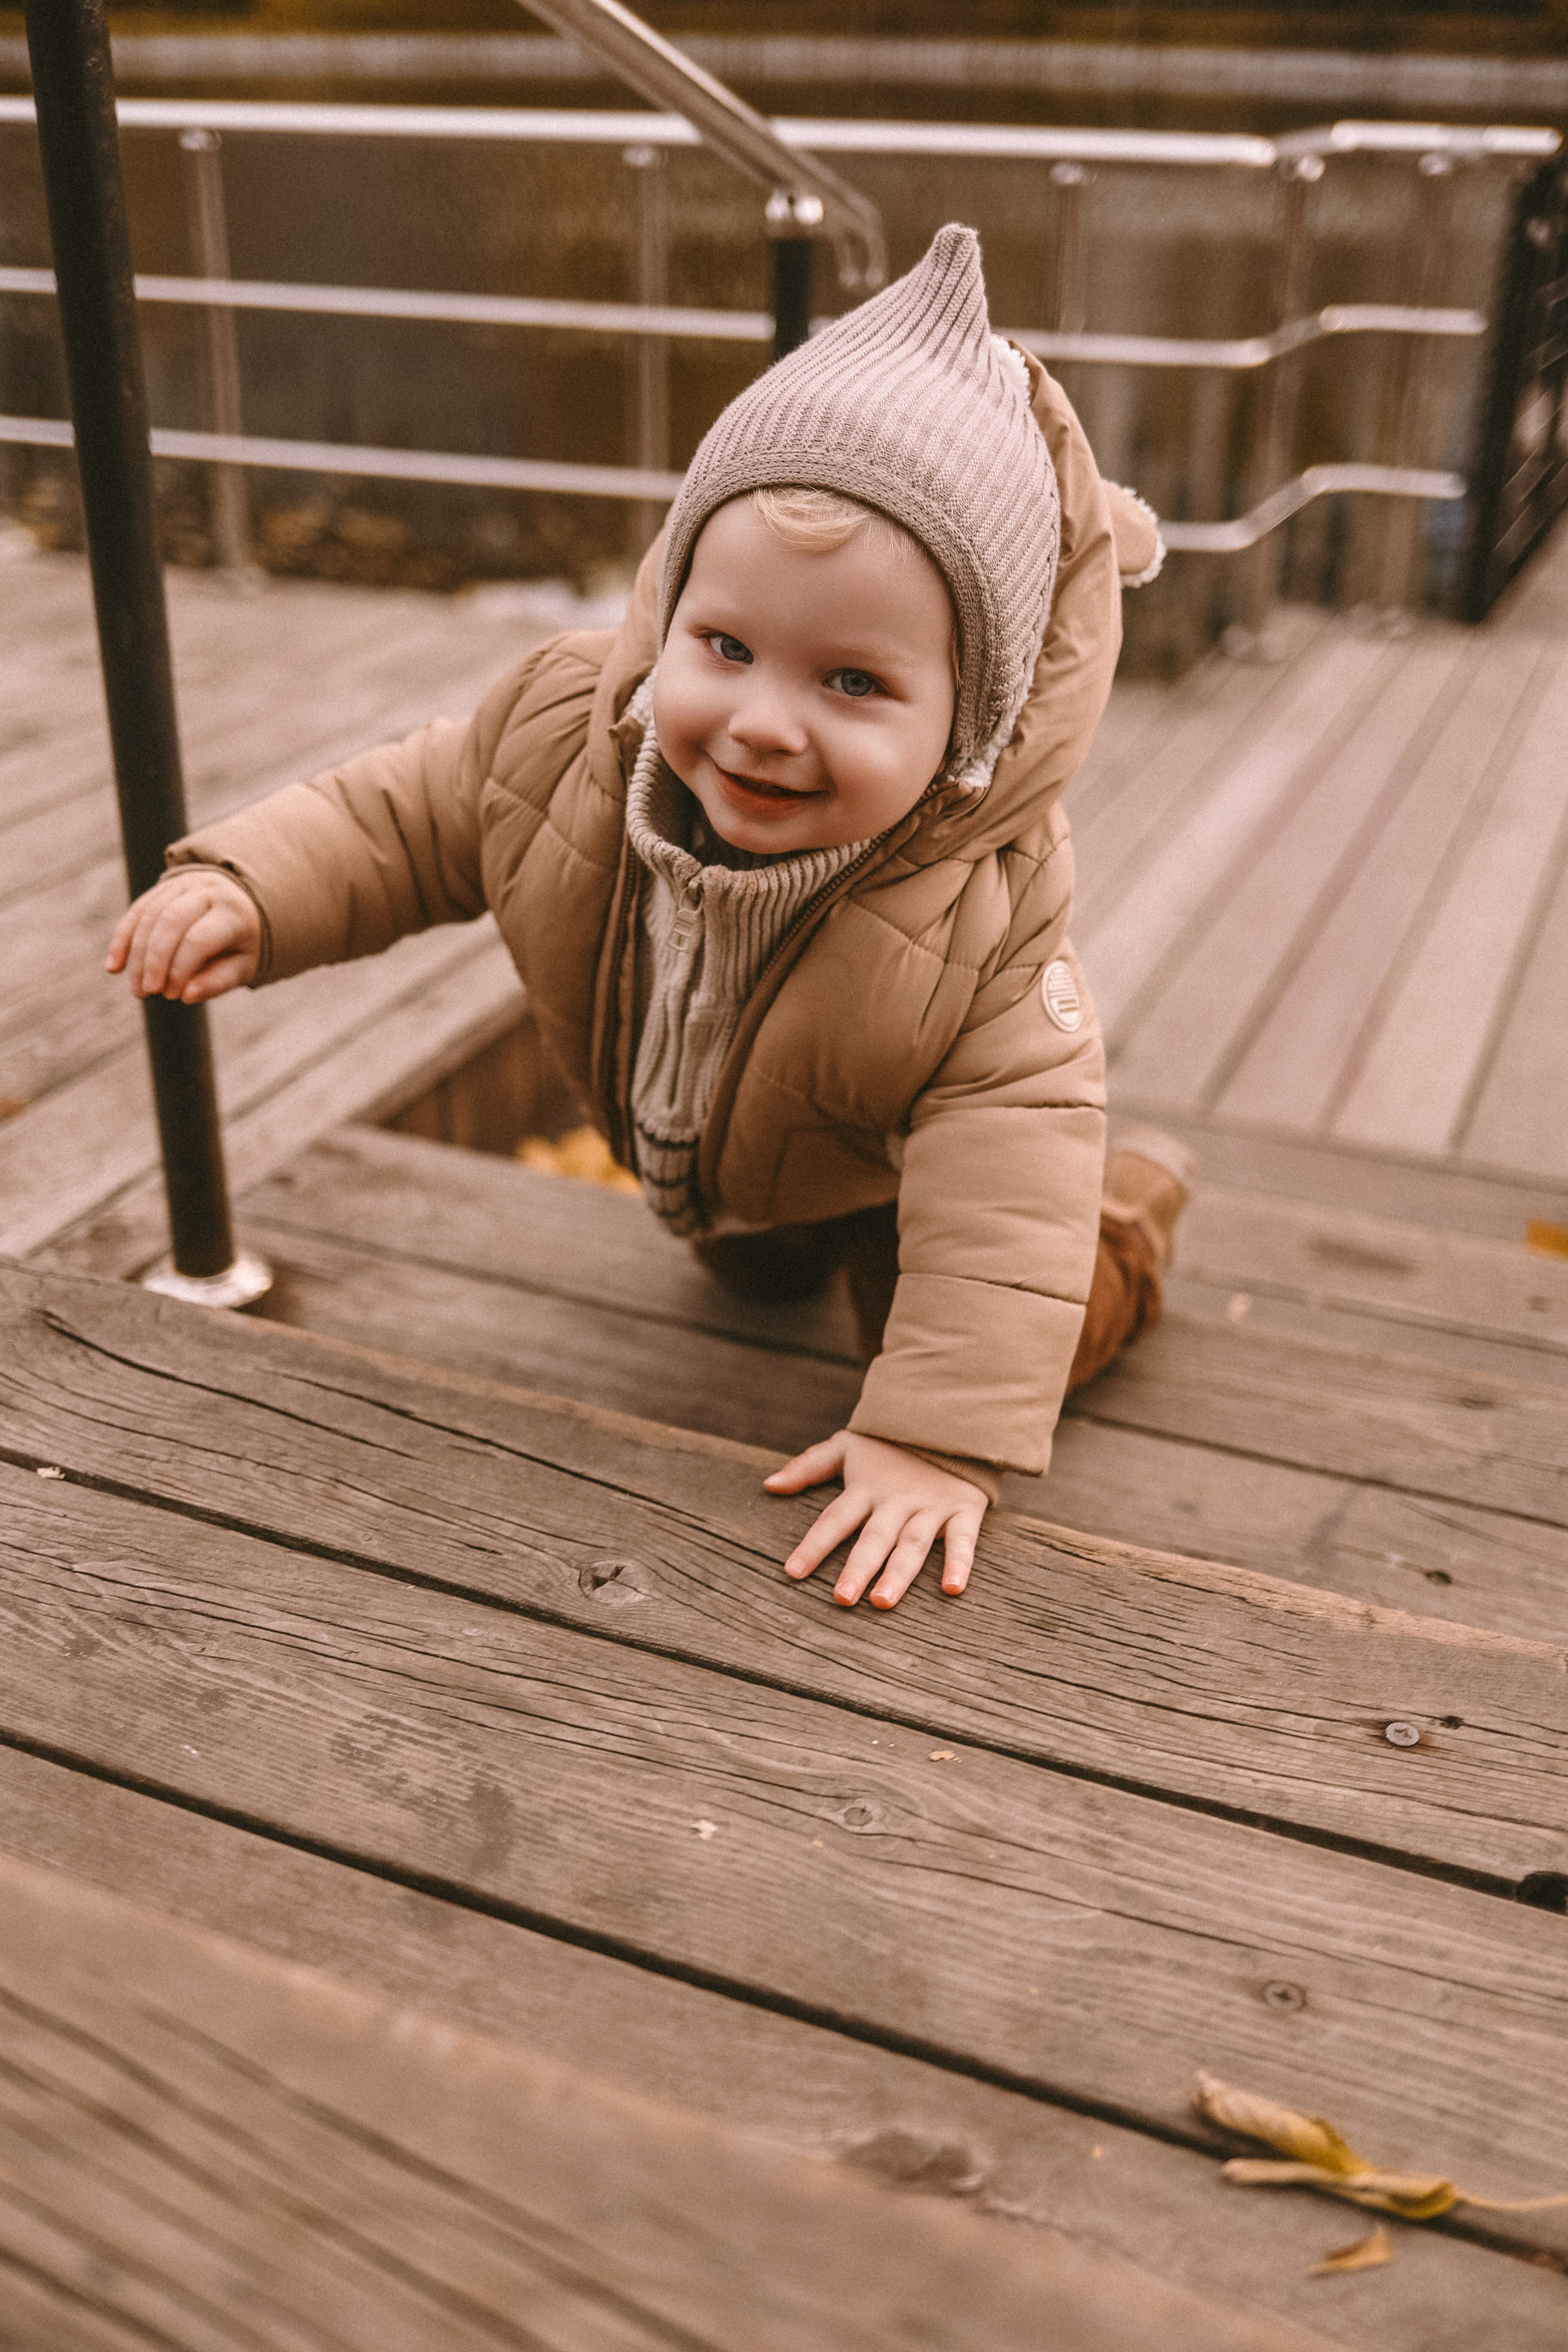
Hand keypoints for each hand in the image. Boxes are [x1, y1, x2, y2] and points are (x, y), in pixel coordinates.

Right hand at [106, 869, 260, 1002]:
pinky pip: (137, 910)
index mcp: (233, 911)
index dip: (180, 968)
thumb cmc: (241, 943)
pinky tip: (114, 967)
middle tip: (147, 992)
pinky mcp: (163, 886)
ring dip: (135, 954)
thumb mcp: (242, 965)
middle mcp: (208, 890)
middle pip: (170, 922)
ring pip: (149, 915)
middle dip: (153, 960)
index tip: (172, 995)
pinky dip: (122, 939)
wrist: (240, 904)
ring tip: (137, 989)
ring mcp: (183, 884)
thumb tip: (186, 996)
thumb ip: (218, 981)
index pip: (198, 938)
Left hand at [764, 1431, 986, 1609]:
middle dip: (858, 1568)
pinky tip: (952, 1588)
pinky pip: (963, 1539)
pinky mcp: (963, 1509)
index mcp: (865, 1489)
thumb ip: (808, 1466)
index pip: (834, 1520)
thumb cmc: (890, 1442)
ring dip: (898, 1573)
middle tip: (842, 1598)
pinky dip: (960, 1563)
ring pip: (912, 1544)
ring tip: (883, 1601)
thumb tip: (768, 1485)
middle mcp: (895, 1501)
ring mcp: (930, 1506)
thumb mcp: (846, 1446)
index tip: (793, 1572)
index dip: (814, 1545)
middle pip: (874, 1538)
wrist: (948, 1414)